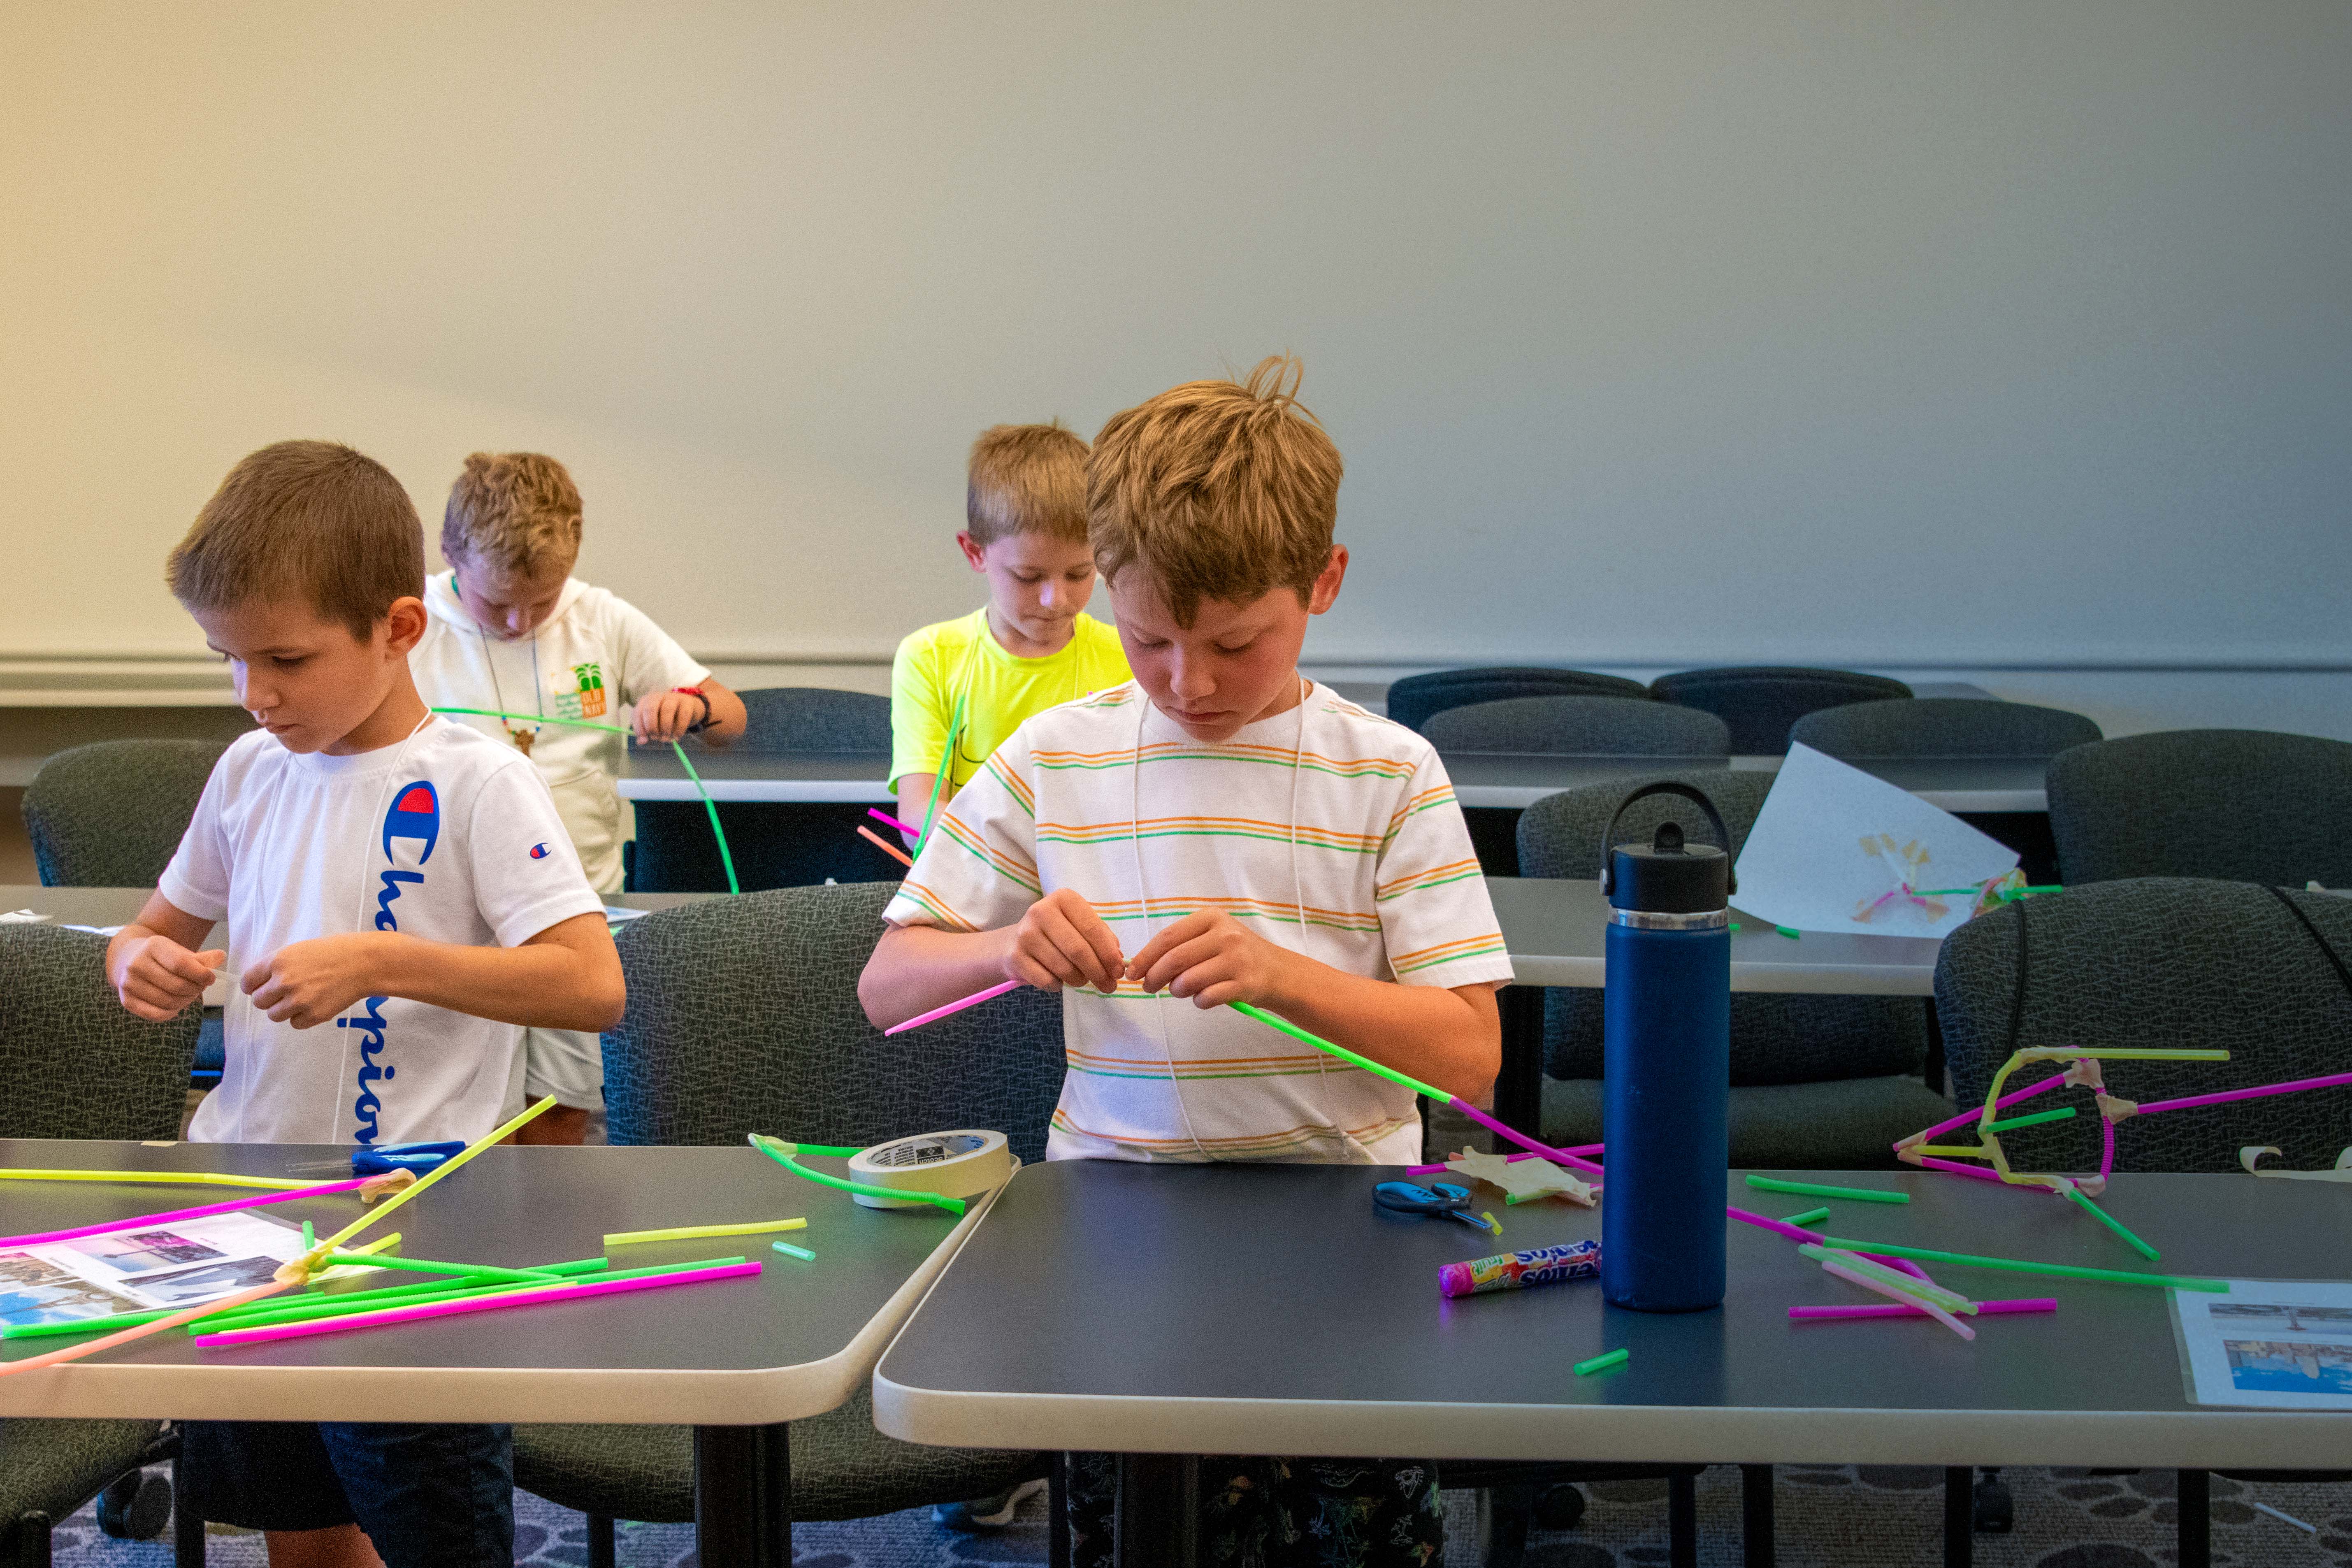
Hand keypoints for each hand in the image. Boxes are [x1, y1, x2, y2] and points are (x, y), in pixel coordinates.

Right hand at [110, 934, 225, 1022]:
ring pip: (168, 1001)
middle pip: (176, 985)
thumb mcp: (180, 951)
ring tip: (190, 994)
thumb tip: (221, 957)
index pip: (181, 964)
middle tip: (201, 986)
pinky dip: (172, 1012)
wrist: (128, 959)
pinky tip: (177, 1005)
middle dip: (196, 989)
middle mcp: (136, 964)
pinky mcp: (126, 1001)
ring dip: (186, 1001)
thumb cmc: (161, 956)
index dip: (201, 974)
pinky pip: (156, 1015)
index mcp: (152, 946)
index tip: (211, 978)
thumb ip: (202, 957)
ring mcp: (128, 984)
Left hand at [242, 933, 392, 1028]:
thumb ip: (276, 965)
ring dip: (284, 1009)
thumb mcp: (299, 950)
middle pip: (259, 1001)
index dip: (253, 985)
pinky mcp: (314, 1015)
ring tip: (301, 999)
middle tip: (286, 992)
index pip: (248, 982)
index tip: (260, 987)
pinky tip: (315, 1004)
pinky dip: (302, 1017)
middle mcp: (284, 982)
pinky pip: (295, 1024)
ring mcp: (299, 1001)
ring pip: (274, 1015)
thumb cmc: (333, 951)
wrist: (365, 962)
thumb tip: (259, 983)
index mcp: (278, 961)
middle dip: (270, 998)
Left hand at [633, 690, 706, 744]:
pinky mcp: (688, 702)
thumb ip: (646, 731)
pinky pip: (683, 715)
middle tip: (655, 738)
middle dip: (651, 726)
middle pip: (650, 708)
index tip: (644, 741)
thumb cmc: (668, 717)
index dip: (639, 727)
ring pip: (667, 710)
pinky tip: (678, 736)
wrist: (688, 708)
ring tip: (666, 739)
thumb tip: (641, 741)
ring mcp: (674, 698)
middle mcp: (659, 697)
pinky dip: (680, 728)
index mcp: (647, 701)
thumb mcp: (655, 723)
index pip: (638, 712)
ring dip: (665, 727)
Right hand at [1006, 889, 1125, 993]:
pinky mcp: (1015, 956)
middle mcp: (1041, 911)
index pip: (1093, 928)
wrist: (1015, 942)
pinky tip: (1058, 979)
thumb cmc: (1058, 932)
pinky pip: (1047, 981)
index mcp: (1063, 898)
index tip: (1119, 971)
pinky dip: (1059, 985)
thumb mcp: (1080, 925)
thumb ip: (1103, 939)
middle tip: (1109, 986)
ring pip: (1064, 969)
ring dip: (1080, 980)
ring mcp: (1025, 934)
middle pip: (1079, 951)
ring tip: (1082, 979)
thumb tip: (1118, 962)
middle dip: (1099, 973)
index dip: (1109, 954)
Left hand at [1124, 910, 1298, 1008]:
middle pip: (1175, 959)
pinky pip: (1206, 998)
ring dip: (1177, 991)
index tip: (1132, 972)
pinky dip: (1198, 1001)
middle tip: (1148, 988)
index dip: (1145, 957)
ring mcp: (1237, 959)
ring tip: (1181, 991)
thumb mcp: (1212, 937)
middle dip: (1154, 977)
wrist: (1278, 971)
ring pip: (1189, 980)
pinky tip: (1203, 998)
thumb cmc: (1235, 954)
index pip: (1168, 937)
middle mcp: (1226, 935)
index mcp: (1212, 918)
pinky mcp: (1245, 984)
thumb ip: (1182, 945)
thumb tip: (1143, 967)